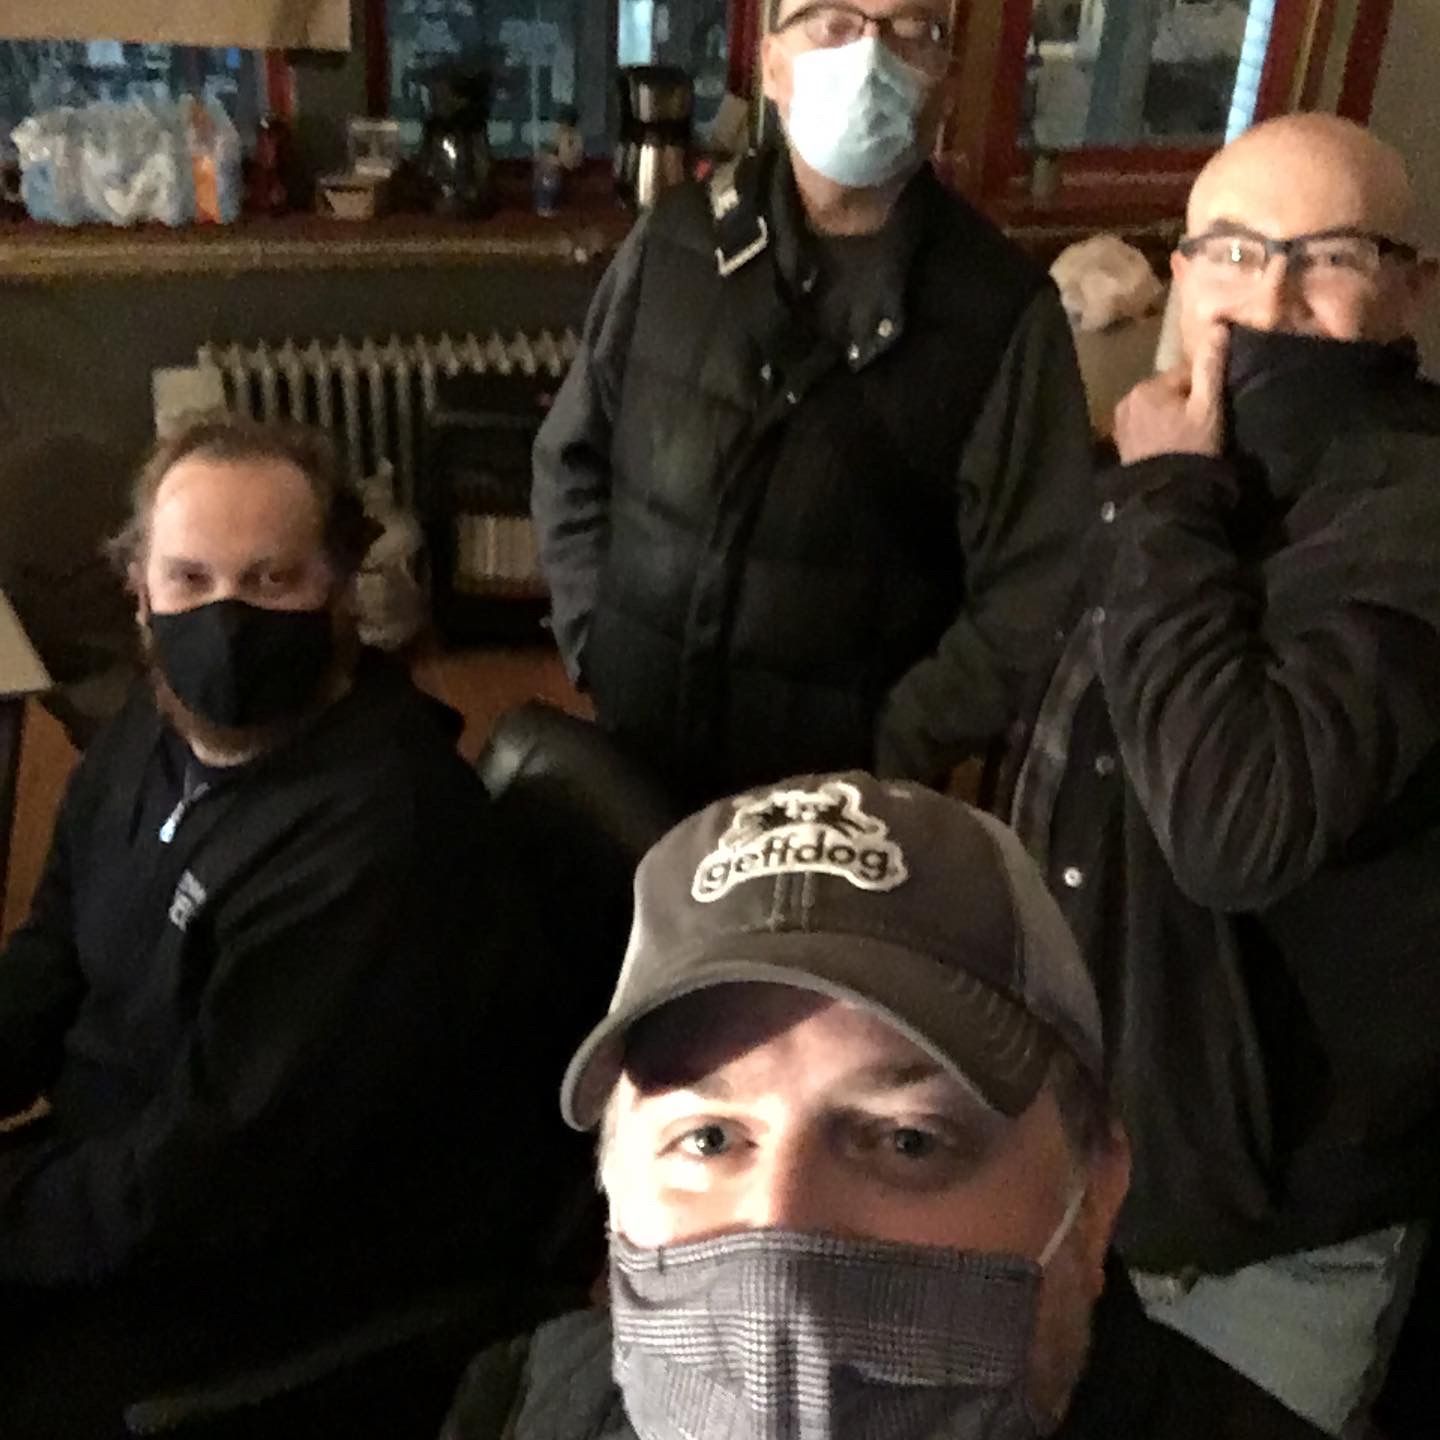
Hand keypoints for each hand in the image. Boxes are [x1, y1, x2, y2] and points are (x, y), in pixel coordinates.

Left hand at [1114, 322, 1228, 464]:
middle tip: (1198, 425)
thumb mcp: (1208, 406)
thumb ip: (1211, 367)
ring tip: (1183, 436)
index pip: (1183, 374)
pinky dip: (1155, 429)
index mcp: (1148, 386)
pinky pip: (1143, 424)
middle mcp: (1127, 398)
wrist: (1165, 493)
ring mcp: (1120, 421)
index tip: (1212, 408)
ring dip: (1167, 415)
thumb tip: (1217, 326)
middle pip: (1166, 390)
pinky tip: (1167, 445)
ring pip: (1154, 407)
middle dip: (1182, 401)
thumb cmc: (1191, 447)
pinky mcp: (1119, 440)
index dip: (1202, 390)